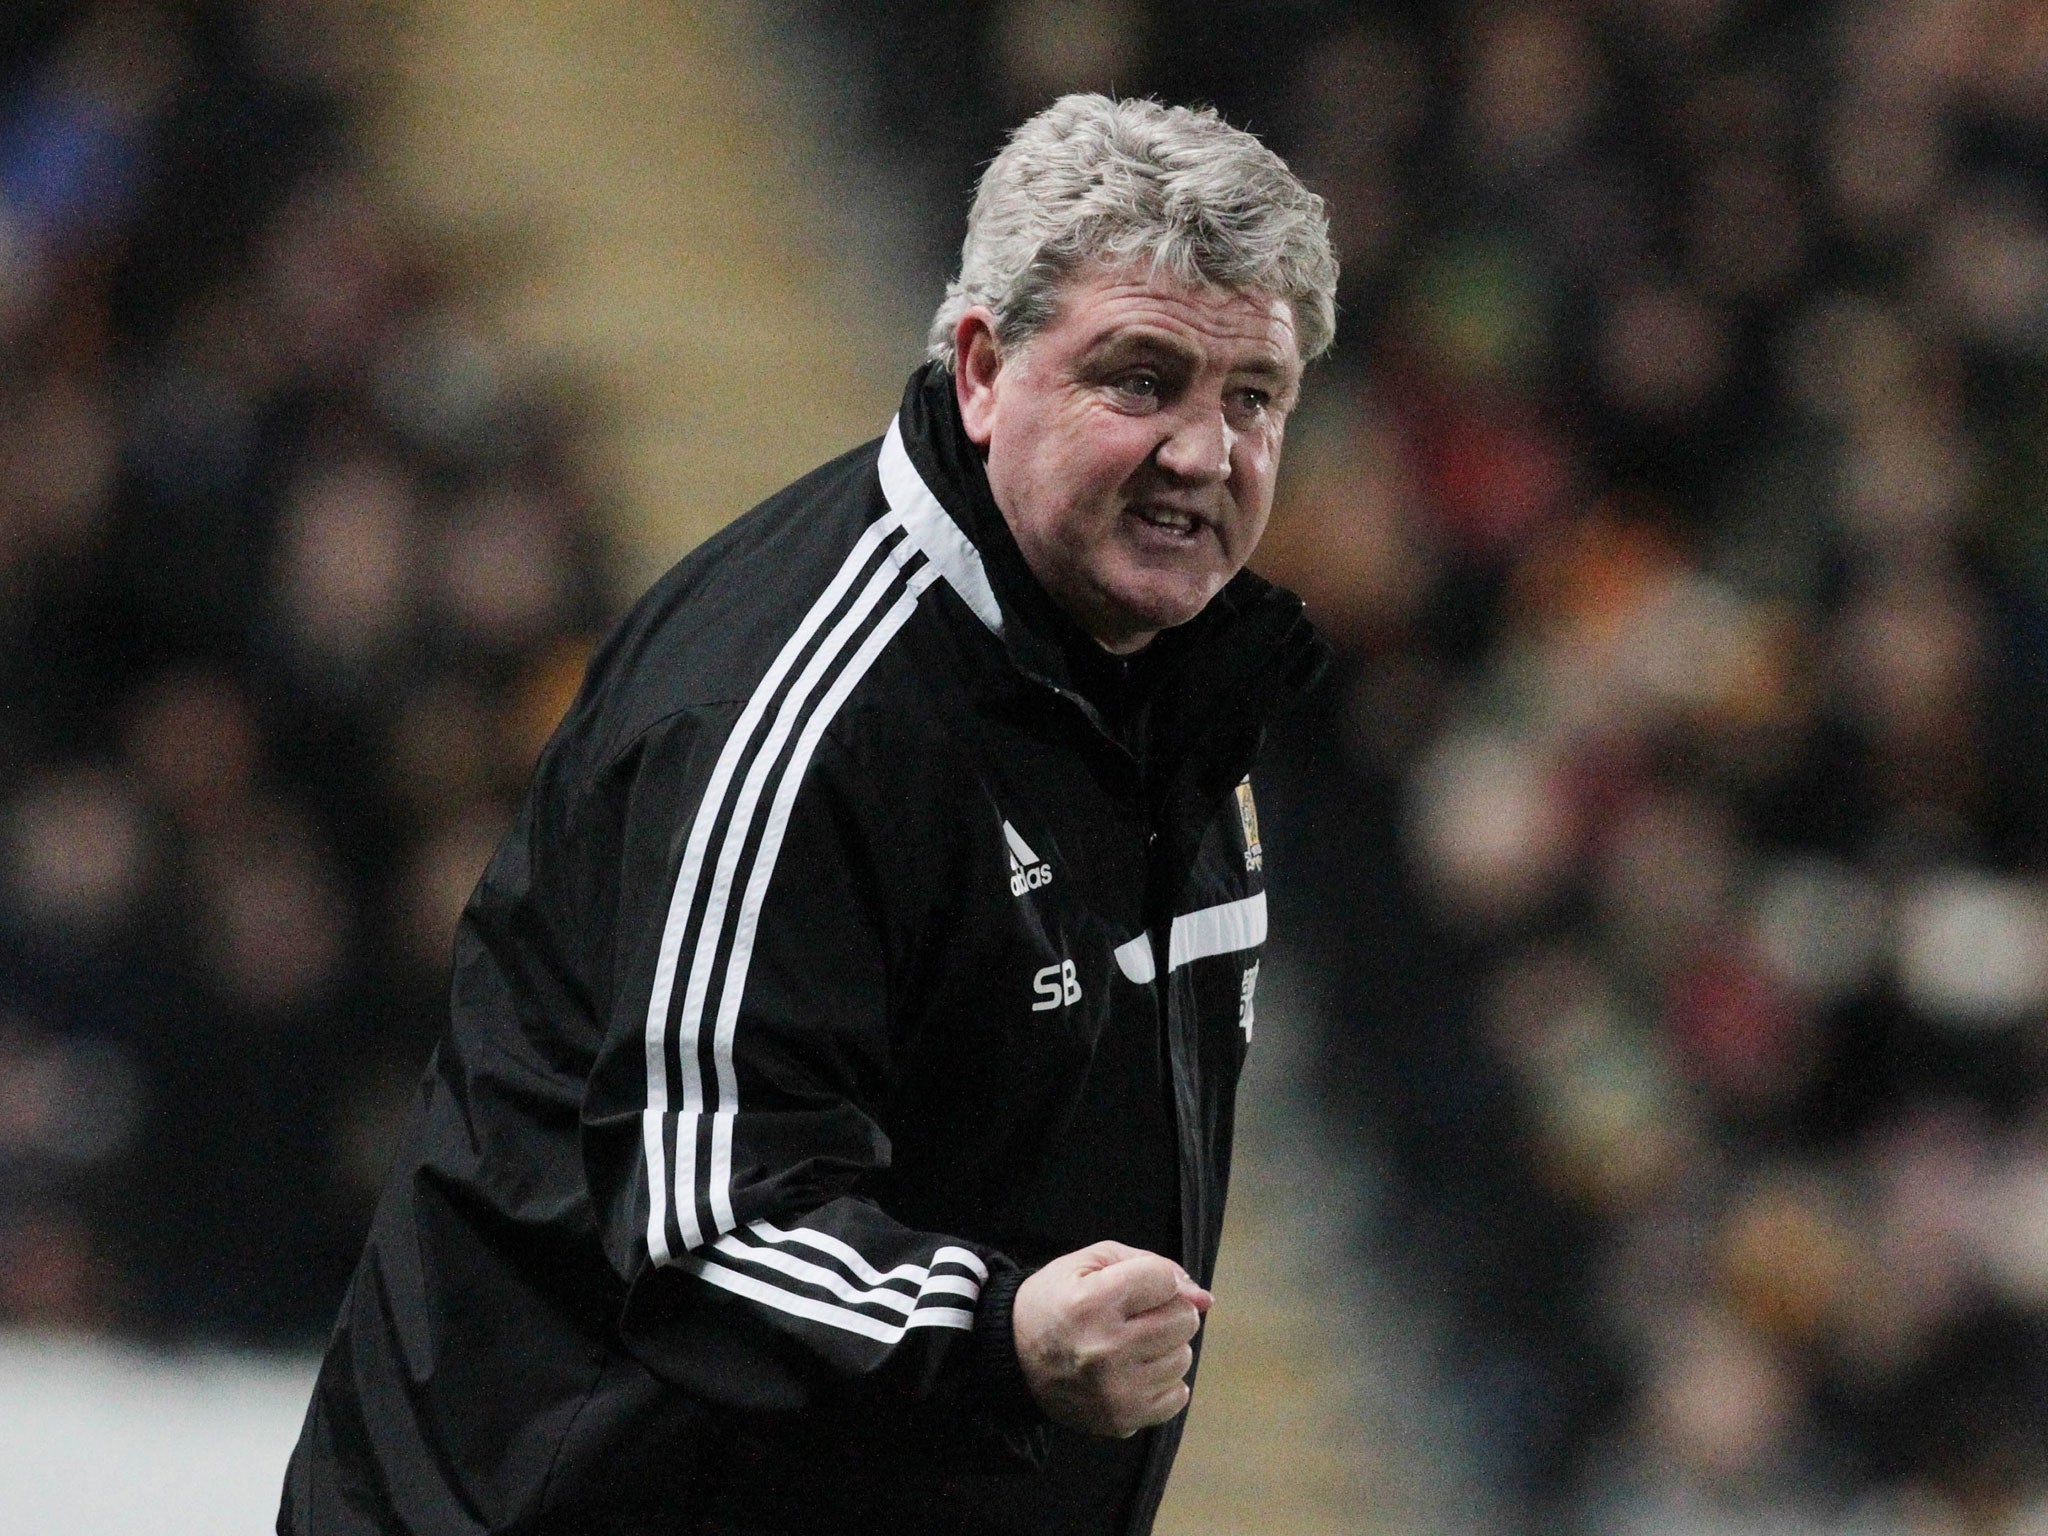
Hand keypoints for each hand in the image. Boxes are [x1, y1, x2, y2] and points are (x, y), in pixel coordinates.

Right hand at [1011, 1240, 1212, 1437]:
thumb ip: (1151, 1265)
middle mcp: (1105, 1350)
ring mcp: (1116, 1390)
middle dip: (1166, 1310)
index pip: (1164, 1279)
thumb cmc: (1055, 1301)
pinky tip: (1134, 1371)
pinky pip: (1178, 1395)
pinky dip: (1163, 1380)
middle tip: (1134, 1315)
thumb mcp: (1091, 1263)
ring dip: (1164, 1346)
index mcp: (1092, 1303)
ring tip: (1130, 1344)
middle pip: (1183, 1319)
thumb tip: (1204, 1298)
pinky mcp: (1122, 1419)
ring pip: (1184, 1357)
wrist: (1013, 1358)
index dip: (1154, 1278)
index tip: (1133, 1286)